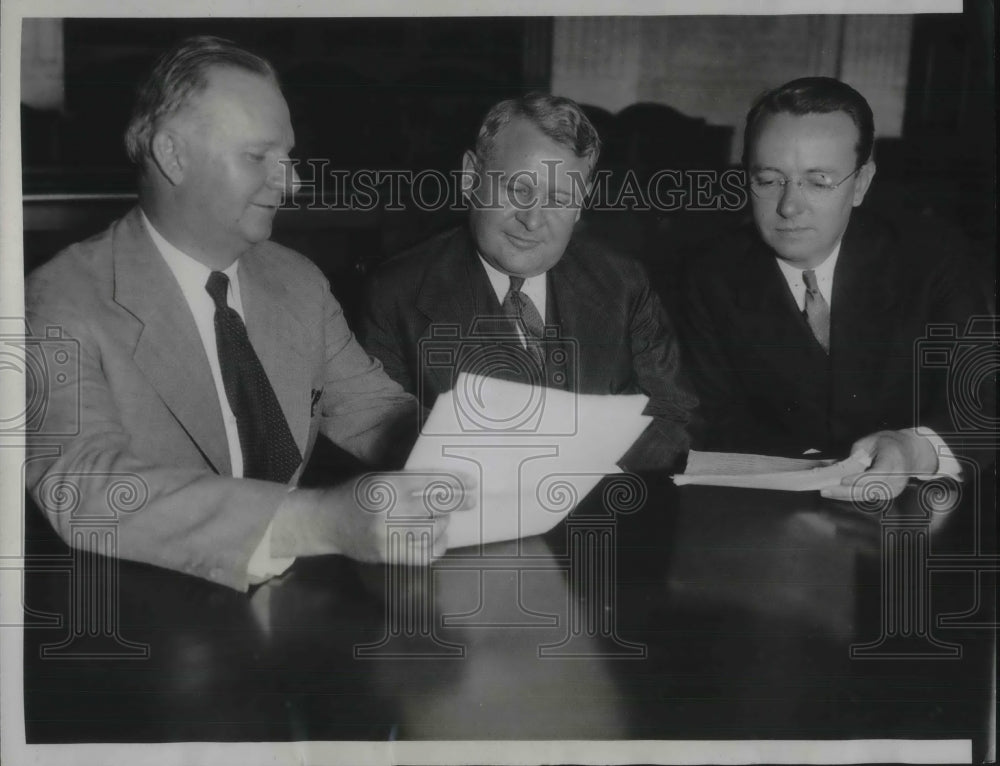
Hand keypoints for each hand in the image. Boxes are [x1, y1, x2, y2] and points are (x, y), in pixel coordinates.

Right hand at [272, 471, 476, 561]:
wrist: (327, 522)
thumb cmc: (356, 495)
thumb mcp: (379, 478)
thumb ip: (407, 481)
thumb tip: (445, 484)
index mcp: (388, 485)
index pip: (431, 483)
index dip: (456, 483)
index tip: (473, 484)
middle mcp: (390, 510)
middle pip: (436, 506)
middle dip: (458, 502)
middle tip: (471, 500)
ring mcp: (389, 535)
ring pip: (432, 530)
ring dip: (444, 524)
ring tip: (443, 519)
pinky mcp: (388, 555)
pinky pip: (423, 555)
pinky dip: (436, 547)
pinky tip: (438, 539)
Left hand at [820, 429, 937, 502]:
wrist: (911, 452)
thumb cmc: (890, 444)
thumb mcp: (872, 440)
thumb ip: (857, 452)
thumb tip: (841, 465)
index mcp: (894, 460)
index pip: (877, 474)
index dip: (859, 479)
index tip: (843, 480)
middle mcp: (897, 478)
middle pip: (869, 489)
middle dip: (845, 491)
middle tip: (826, 490)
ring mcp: (894, 489)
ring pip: (867, 496)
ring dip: (845, 495)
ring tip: (827, 492)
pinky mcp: (889, 494)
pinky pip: (868, 497)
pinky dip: (852, 495)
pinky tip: (838, 493)